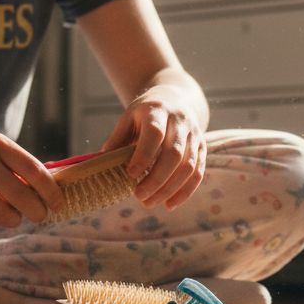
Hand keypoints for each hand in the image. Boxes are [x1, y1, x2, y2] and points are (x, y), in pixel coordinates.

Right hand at [0, 122, 64, 233]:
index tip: (58, 204)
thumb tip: (47, 192)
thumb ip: (14, 165)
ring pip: (2, 215)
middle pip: (22, 196)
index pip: (35, 171)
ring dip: (12, 221)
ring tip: (10, 217)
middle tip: (38, 216)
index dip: (51, 192)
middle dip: (37, 212)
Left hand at [103, 85, 206, 209]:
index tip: (130, 175)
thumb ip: (117, 139)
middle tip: (139, 196)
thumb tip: (101, 164)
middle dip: (156, 179)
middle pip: (173, 154)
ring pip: (188, 166)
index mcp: (158, 110)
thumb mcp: (128, 118)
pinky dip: (184, 191)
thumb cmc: (145, 113)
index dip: (143, 156)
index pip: (154, 134)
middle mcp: (180, 121)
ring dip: (169, 189)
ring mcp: (194, 134)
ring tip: (150, 203)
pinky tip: (169, 204)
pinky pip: (198, 173)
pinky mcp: (202, 147)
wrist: (175, 98)